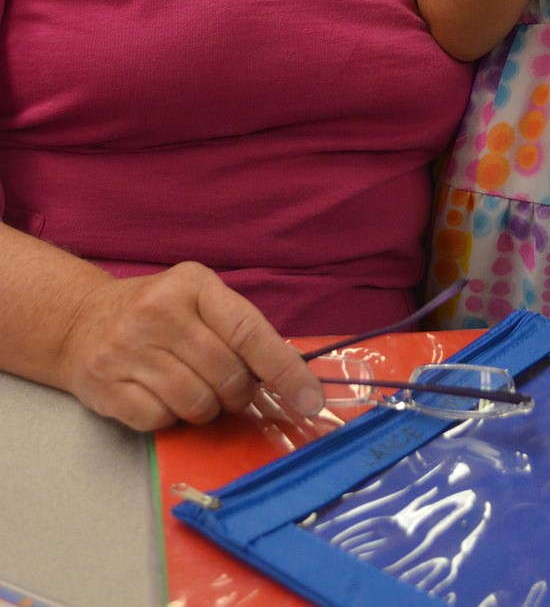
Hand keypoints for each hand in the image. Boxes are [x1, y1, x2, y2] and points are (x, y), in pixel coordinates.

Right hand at [56, 261, 324, 430]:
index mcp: (193, 285)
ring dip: (206, 408)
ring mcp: (129, 350)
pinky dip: (170, 418)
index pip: (250, 334)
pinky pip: (162, 421)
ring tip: (193, 388)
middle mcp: (159, 312)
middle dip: (239, 393)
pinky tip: (161, 396)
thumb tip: (292, 379)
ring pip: (197, 405)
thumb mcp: (200, 300)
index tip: (311, 401)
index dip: (286, 371)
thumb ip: (241, 330)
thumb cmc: (158, 312)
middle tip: (229, 387)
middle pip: (227, 376)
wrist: (81, 321)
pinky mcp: (107, 386)